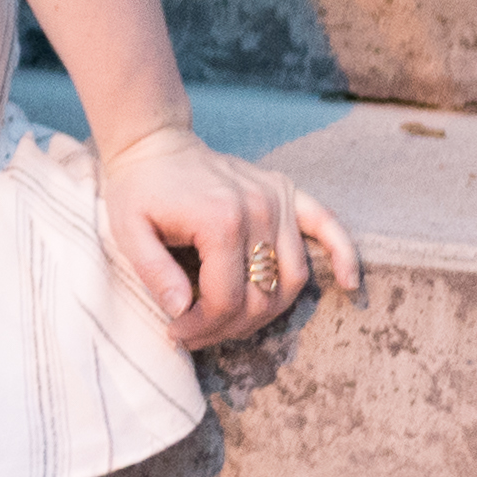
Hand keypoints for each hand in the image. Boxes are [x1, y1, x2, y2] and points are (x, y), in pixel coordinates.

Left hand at [96, 124, 355, 351]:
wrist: (154, 143)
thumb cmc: (138, 188)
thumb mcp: (127, 232)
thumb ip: (153, 273)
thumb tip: (181, 311)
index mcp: (219, 220)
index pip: (227, 299)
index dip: (202, 327)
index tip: (177, 332)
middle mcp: (258, 210)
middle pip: (262, 296)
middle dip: (228, 327)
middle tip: (197, 333)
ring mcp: (277, 200)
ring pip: (293, 278)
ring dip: (268, 312)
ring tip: (233, 322)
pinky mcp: (288, 191)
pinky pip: (328, 226)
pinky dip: (343, 255)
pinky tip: (349, 285)